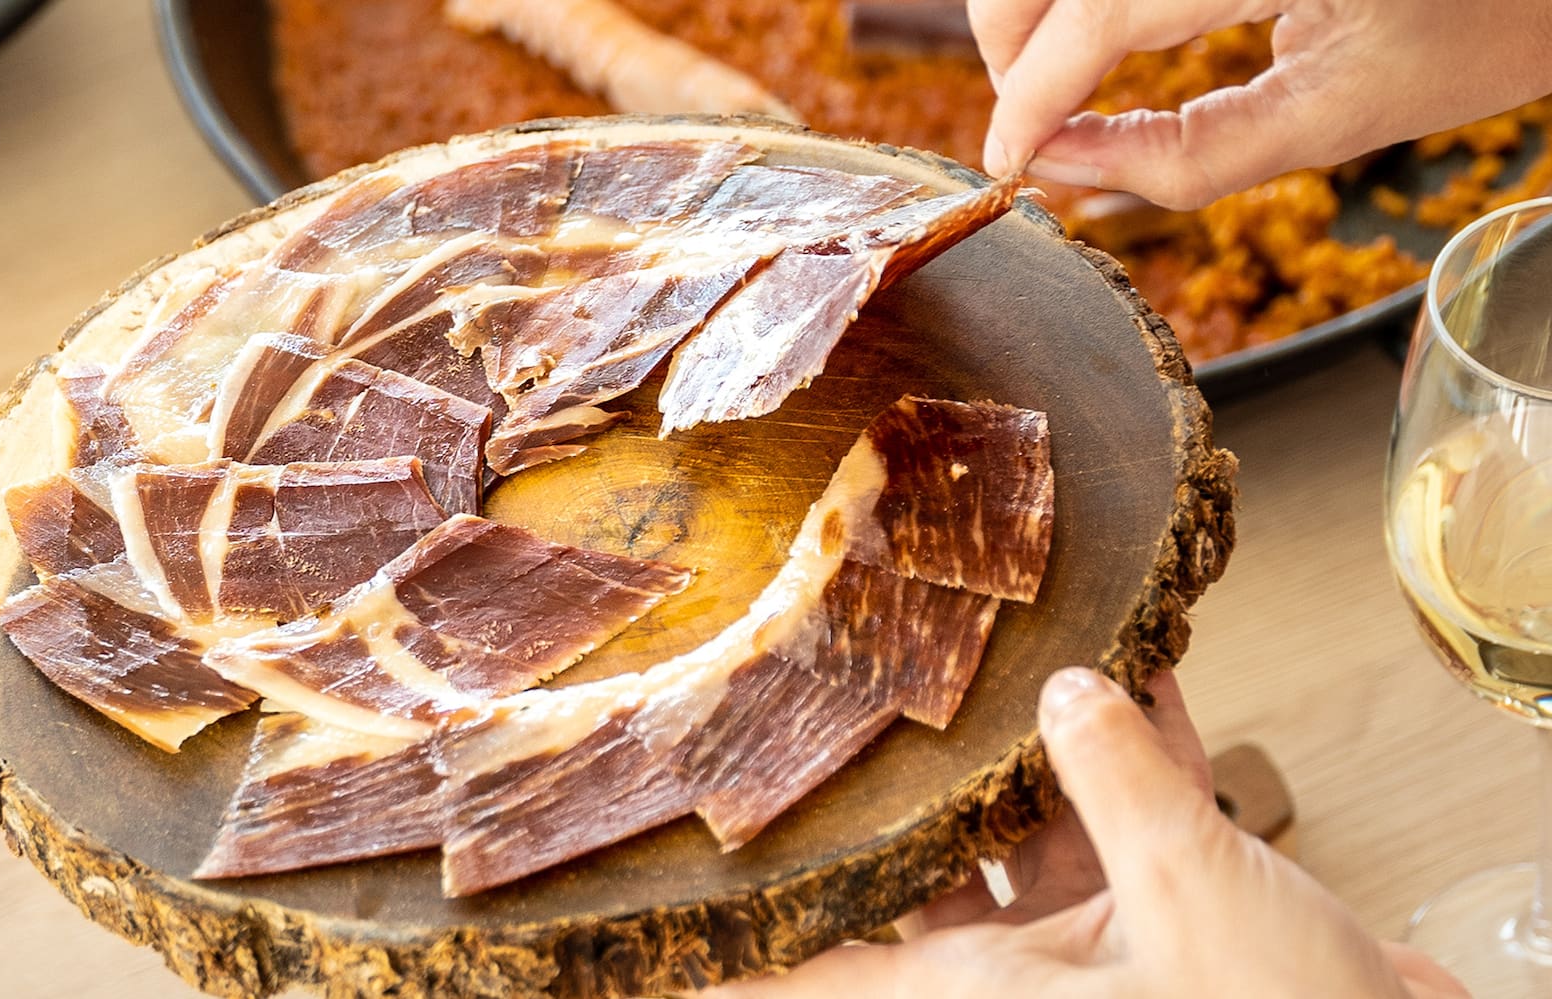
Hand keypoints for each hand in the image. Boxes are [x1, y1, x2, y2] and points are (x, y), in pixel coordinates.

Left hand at [704, 667, 1469, 997]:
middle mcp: (1019, 976)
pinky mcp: (1179, 930)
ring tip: (1011, 641)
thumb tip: (1068, 691)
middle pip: (928, 863)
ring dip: (1041, 744)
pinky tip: (1141, 666)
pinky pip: (1136, 828)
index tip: (668, 901)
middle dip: (915, 772)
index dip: (740, 943)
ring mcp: (1100, 954)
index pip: (823, 964)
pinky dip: (1143, 756)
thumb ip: (1118, 780)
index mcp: (981, 990)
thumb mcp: (1192, 896)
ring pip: (1036, 830)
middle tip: (861, 671)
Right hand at [971, 0, 1551, 207]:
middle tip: (1037, 124)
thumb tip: (1062, 169)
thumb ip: (1187, 158)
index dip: (1034, 94)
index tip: (1008, 158)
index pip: (1101, 12)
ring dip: (1035, 15)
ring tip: (1064, 80)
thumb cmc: (1480, 24)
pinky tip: (1098, 30)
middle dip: (1015, 50)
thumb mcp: (1336, 119)